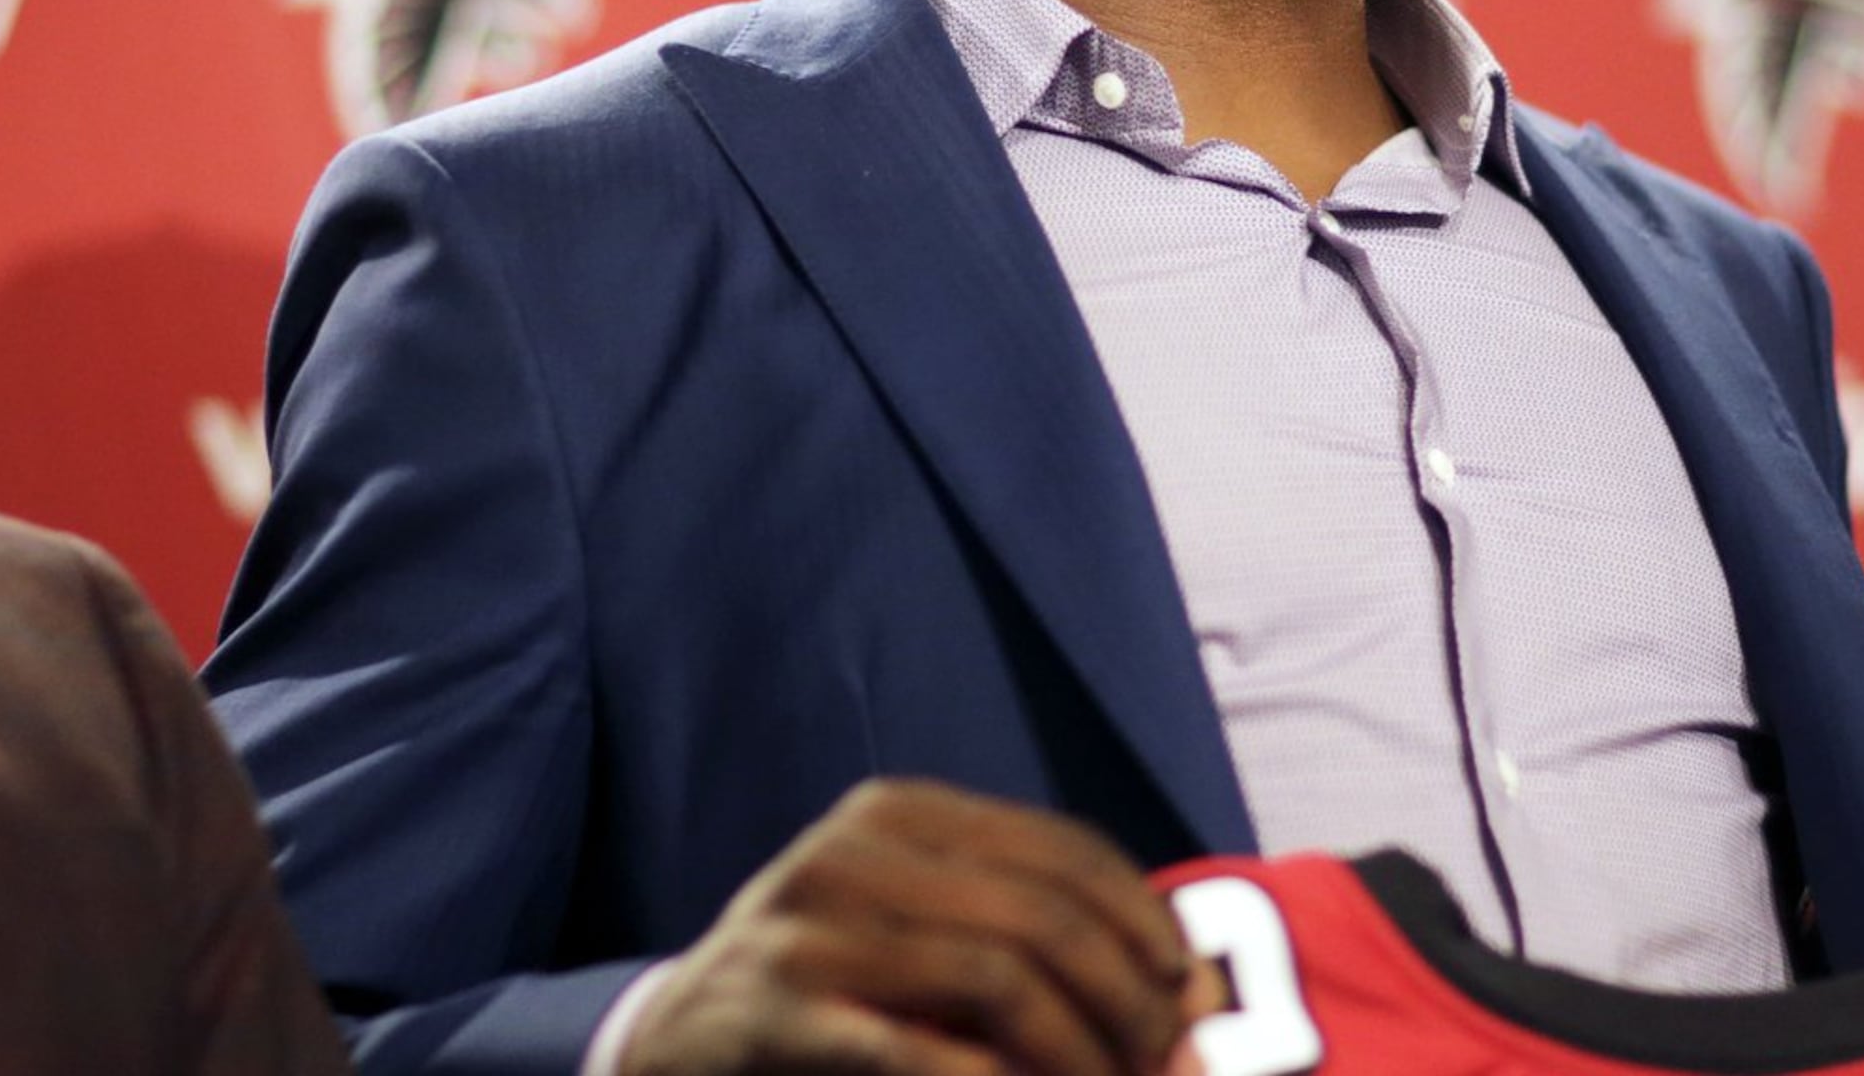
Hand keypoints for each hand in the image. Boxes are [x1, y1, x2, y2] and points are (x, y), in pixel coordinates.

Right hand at [619, 778, 1194, 1075]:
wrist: (672, 1042)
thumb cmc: (828, 987)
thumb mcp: (918, 931)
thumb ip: (1025, 936)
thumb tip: (1190, 987)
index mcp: (901, 812)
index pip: (1064, 850)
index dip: (1146, 925)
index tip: (1192, 998)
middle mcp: (854, 849)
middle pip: (1043, 916)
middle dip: (1127, 1004)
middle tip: (1167, 1067)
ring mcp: (807, 924)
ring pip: (996, 979)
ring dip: (1077, 1055)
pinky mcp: (774, 1007)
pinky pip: (910, 1047)